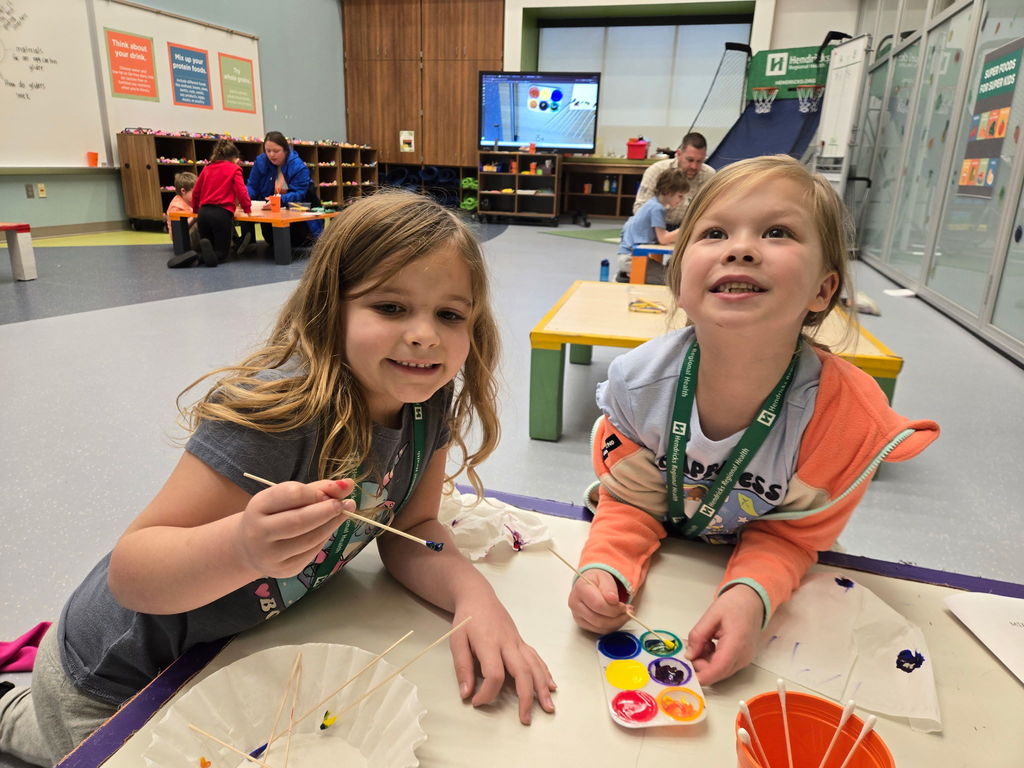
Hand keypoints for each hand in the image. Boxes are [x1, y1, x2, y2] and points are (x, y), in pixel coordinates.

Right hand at [236, 478, 354, 577]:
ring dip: (332, 525)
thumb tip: (348, 484)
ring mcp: (271, 555)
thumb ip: (317, 489)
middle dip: (328, 511)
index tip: (335, 491)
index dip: (317, 493)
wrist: (249, 548)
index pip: (291, 495)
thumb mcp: (287, 497)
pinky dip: (324, 538)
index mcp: (258, 506)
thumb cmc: (273, 515)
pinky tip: (328, 529)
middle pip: (300, 520)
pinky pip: (312, 552)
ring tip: (344, 513)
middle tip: (347, 504)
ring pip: (310, 539)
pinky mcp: (284, 570)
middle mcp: (259, 532)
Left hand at [450, 595, 555, 724]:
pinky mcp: (521, 642)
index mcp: (489, 643)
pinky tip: (551, 686)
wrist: (478, 597)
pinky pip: (536, 658)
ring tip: (547, 707)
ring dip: (542, 688)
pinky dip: (545, 673)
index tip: (476, 701)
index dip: (487, 693)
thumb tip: (466, 694)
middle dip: (526, 697)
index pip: (494, 674)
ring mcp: (517, 642)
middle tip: (525, 719)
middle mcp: (508, 643)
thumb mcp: (456, 640)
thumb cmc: (466, 619)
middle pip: (523, 672)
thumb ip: (462, 667)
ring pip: (535, 666)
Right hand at [568, 569, 628, 633]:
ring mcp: (577, 616)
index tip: (624, 606)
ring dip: (617, 623)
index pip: (598, 605)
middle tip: (628, 611)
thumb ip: (609, 588)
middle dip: (617, 618)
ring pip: (600, 627)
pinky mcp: (582, 624)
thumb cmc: (596, 580)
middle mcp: (575, 604)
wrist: (588, 584)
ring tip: (625, 614)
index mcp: (580, 590)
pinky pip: (600, 631)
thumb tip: (613, 600)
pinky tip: (617, 618)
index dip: (614, 608)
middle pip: (599, 620)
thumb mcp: (604, 578)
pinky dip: (612, 626)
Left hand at [685, 584, 763, 684]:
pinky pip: (724, 666)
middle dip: (700, 665)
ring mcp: (744, 659)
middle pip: (718, 672)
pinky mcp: (742, 659)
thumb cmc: (735, 604)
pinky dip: (713, 659)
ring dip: (706, 661)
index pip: (718, 668)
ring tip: (702, 641)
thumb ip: (698, 635)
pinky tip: (710, 644)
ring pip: (720, 671)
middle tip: (690, 647)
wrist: (753, 601)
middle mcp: (743, 656)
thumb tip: (689, 655)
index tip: (686, 674)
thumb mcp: (711, 615)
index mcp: (736, 644)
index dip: (702, 675)